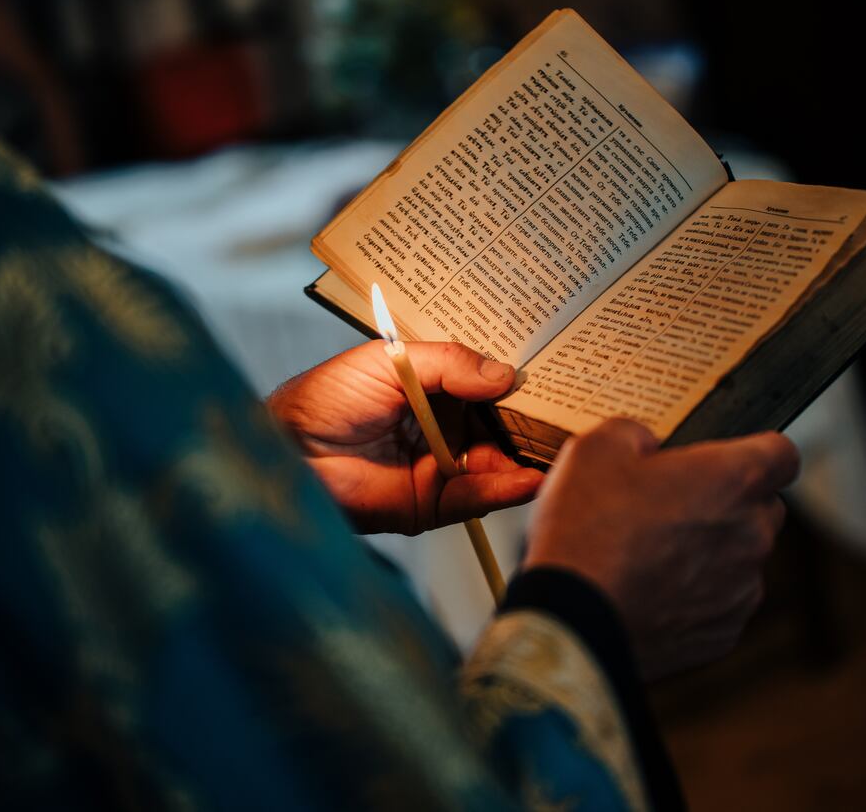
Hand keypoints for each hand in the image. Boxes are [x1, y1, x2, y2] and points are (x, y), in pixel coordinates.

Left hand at [267, 341, 544, 534]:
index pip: (488, 384)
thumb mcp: (391, 361)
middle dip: (536, 422)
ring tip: (564, 447)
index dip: (519, 382)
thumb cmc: (328, 397)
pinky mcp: (433, 504)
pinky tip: (530, 477)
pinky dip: (506, 489)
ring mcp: (442, 466)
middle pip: (503, 426)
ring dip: (530, 458)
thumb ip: (450, 364)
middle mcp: (444, 426)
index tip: (560, 373)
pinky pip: (478, 497)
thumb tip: (508, 375)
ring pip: (499, 463)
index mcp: (434, 388)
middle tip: (576, 413)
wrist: (288, 452)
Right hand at [524, 418, 798, 680]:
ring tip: (650, 556)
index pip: (781, 453)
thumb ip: (636, 433)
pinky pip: (720, 604)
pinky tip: (650, 592)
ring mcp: (742, 590)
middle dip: (727, 504)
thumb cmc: (585, 531)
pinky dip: (695, 597)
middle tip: (671, 506)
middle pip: (762, 509)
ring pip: (740, 560)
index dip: (756, 451)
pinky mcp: (723, 634)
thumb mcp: (595, 450)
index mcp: (733, 481)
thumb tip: (646, 445)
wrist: (571, 620)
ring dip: (710, 553)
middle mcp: (752, 535)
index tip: (727, 458)